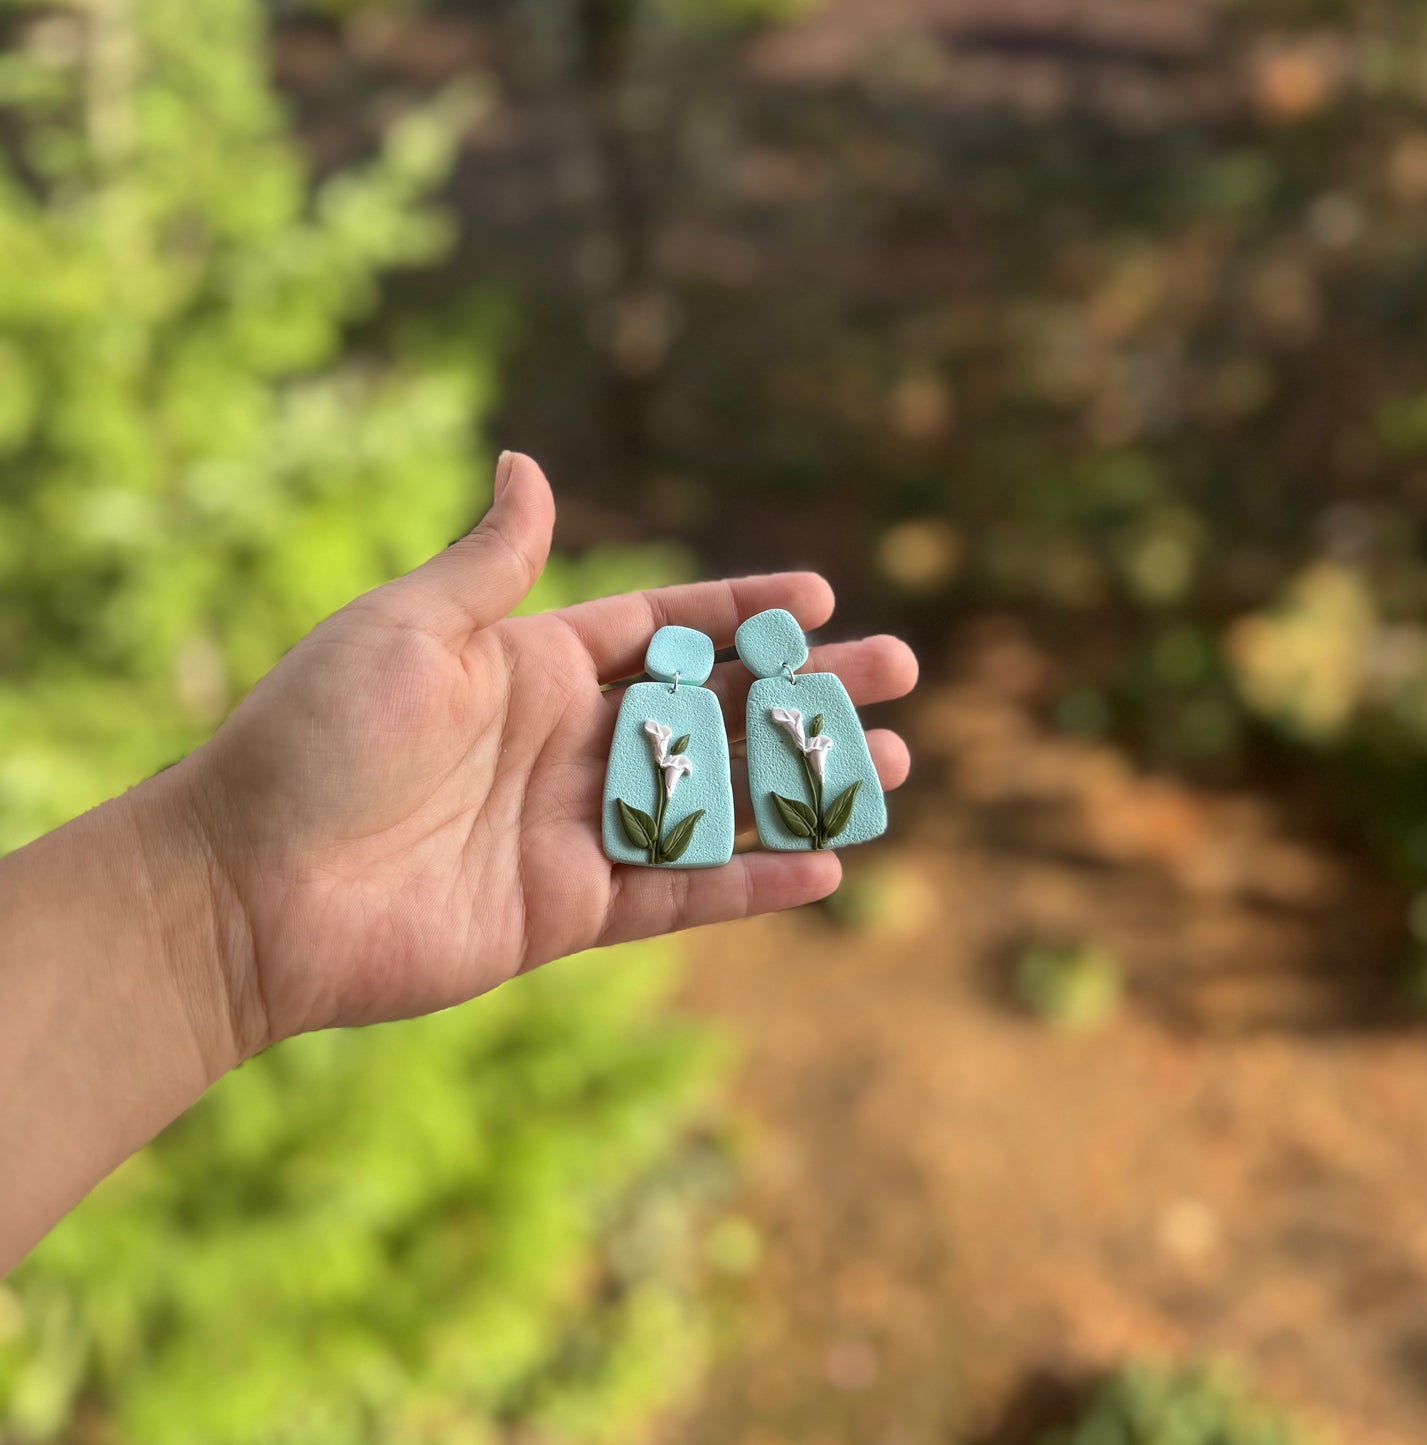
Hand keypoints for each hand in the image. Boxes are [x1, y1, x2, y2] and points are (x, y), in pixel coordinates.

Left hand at [189, 453, 917, 1053]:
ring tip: (894, 767)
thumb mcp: (408, 628)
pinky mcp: (570, 911)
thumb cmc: (317, 738)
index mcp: (531, 665)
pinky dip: (753, 883)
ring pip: (716, 801)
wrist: (251, 884)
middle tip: (898, 675)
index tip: (820, 602)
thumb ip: (491, 563)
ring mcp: (574, 830)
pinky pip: (682, 892)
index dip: (742, 614)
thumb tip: (527, 464)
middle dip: (805, 693)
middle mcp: (566, 742)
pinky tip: (828, 864)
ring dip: (804, 784)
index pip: (662, 628)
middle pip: (714, 711)